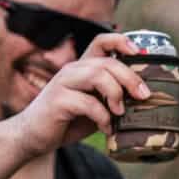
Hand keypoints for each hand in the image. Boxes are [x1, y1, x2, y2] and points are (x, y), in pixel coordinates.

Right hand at [13, 33, 151, 154]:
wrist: (33, 137)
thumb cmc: (68, 120)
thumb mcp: (95, 105)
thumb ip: (112, 96)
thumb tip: (145, 97)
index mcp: (83, 67)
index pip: (101, 42)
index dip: (121, 42)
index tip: (140, 52)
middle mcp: (72, 70)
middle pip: (106, 62)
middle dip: (130, 77)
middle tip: (143, 95)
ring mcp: (63, 83)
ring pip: (97, 75)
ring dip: (115, 94)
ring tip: (120, 112)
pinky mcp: (57, 101)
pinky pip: (87, 103)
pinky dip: (103, 116)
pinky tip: (106, 128)